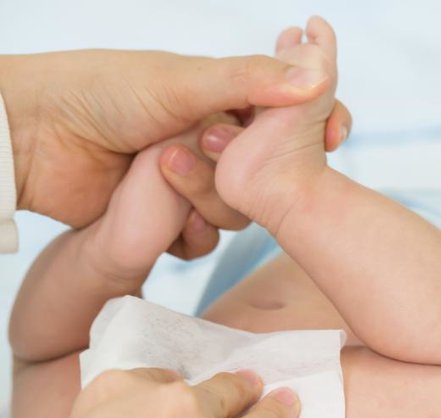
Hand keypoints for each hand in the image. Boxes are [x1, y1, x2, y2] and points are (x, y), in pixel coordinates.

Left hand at [0, 49, 347, 226]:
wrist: (33, 135)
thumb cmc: (102, 91)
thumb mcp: (182, 80)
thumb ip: (251, 82)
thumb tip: (317, 79)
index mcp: (223, 102)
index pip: (289, 118)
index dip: (316, 127)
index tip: (334, 137)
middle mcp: (213, 144)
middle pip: (267, 178)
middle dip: (246, 174)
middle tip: (207, 148)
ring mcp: (191, 185)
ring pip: (238, 215)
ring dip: (208, 201)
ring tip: (162, 169)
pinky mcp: (167, 223)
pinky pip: (204, 243)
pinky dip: (188, 235)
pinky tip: (162, 216)